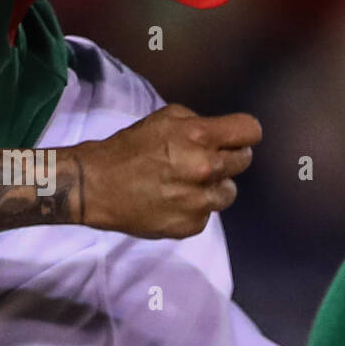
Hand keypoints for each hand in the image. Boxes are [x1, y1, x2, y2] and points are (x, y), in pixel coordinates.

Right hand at [73, 104, 260, 238]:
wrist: (94, 186)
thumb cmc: (126, 148)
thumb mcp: (160, 119)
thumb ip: (195, 123)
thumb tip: (219, 134)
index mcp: (198, 136)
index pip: (250, 131)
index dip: (242, 133)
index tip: (232, 138)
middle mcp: (205, 168)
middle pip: (243, 161)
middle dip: (226, 157)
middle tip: (202, 159)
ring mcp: (200, 201)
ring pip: (229, 191)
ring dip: (212, 186)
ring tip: (185, 183)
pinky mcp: (191, 225)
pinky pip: (207, 213)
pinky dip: (194, 207)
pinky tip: (171, 200)